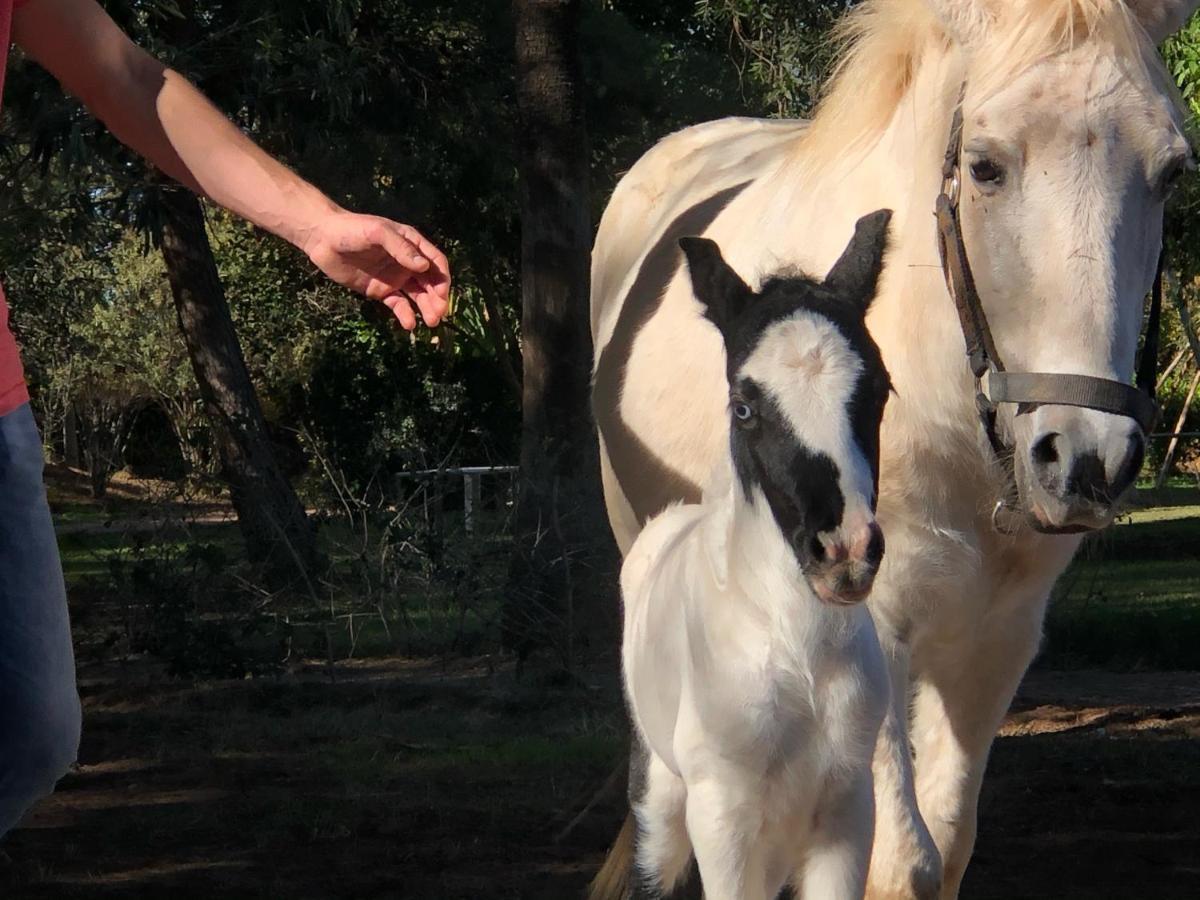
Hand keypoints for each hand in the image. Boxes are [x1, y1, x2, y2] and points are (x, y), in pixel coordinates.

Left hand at [302, 210, 450, 329]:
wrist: (322, 239)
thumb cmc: (351, 229)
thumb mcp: (378, 232)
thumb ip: (401, 248)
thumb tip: (424, 267)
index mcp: (411, 244)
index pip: (435, 262)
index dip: (442, 278)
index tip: (442, 294)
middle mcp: (407, 262)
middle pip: (430, 282)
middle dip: (437, 298)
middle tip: (439, 314)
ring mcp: (395, 277)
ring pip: (417, 295)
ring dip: (426, 308)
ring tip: (431, 322)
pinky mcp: (380, 291)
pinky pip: (398, 304)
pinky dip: (405, 314)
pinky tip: (409, 323)